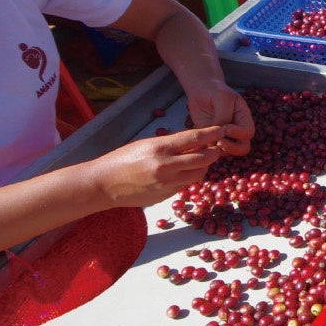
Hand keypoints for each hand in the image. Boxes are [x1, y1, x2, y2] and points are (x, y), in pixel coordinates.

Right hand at [81, 124, 231, 207]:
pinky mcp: (166, 195)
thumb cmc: (122, 160)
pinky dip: (190, 177)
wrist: (104, 184)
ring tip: (202, 159)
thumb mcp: (145, 144)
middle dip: (213, 152)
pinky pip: (186, 185)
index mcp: (160, 148)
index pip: (194, 138)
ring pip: (198, 174)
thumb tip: (193, 142)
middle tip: (217, 147)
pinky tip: (185, 171)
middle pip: (203, 158)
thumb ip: (169, 144)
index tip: (221, 130)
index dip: (211, 133)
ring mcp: (167, 183)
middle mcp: (166, 166)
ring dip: (204, 166)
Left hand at [183, 80, 256, 155]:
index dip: (238, 133)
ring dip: (219, 150)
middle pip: (243, 148)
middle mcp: (237, 130)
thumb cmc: (215, 91)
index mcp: (244, 118)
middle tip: (218, 142)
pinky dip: (207, 150)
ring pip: (228, 152)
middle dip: (232, 148)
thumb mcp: (222, 98)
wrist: (201, 90)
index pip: (248, 132)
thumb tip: (220, 135)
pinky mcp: (212, 139)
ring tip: (207, 140)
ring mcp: (225, 136)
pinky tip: (200, 143)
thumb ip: (223, 116)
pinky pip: (213, 150)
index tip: (225, 127)